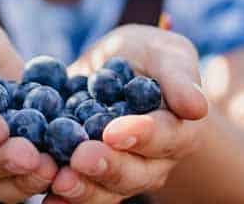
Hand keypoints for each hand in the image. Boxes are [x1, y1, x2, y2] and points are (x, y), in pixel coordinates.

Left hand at [44, 24, 208, 202]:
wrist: (111, 66)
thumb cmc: (146, 56)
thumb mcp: (164, 53)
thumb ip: (179, 76)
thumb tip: (197, 107)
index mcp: (178, 131)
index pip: (164, 137)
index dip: (141, 135)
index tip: (114, 131)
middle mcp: (152, 161)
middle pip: (134, 173)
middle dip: (107, 167)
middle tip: (81, 157)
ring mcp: (120, 172)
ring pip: (105, 191)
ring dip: (82, 189)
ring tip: (60, 181)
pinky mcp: (88, 175)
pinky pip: (79, 192)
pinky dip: (62, 198)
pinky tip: (46, 197)